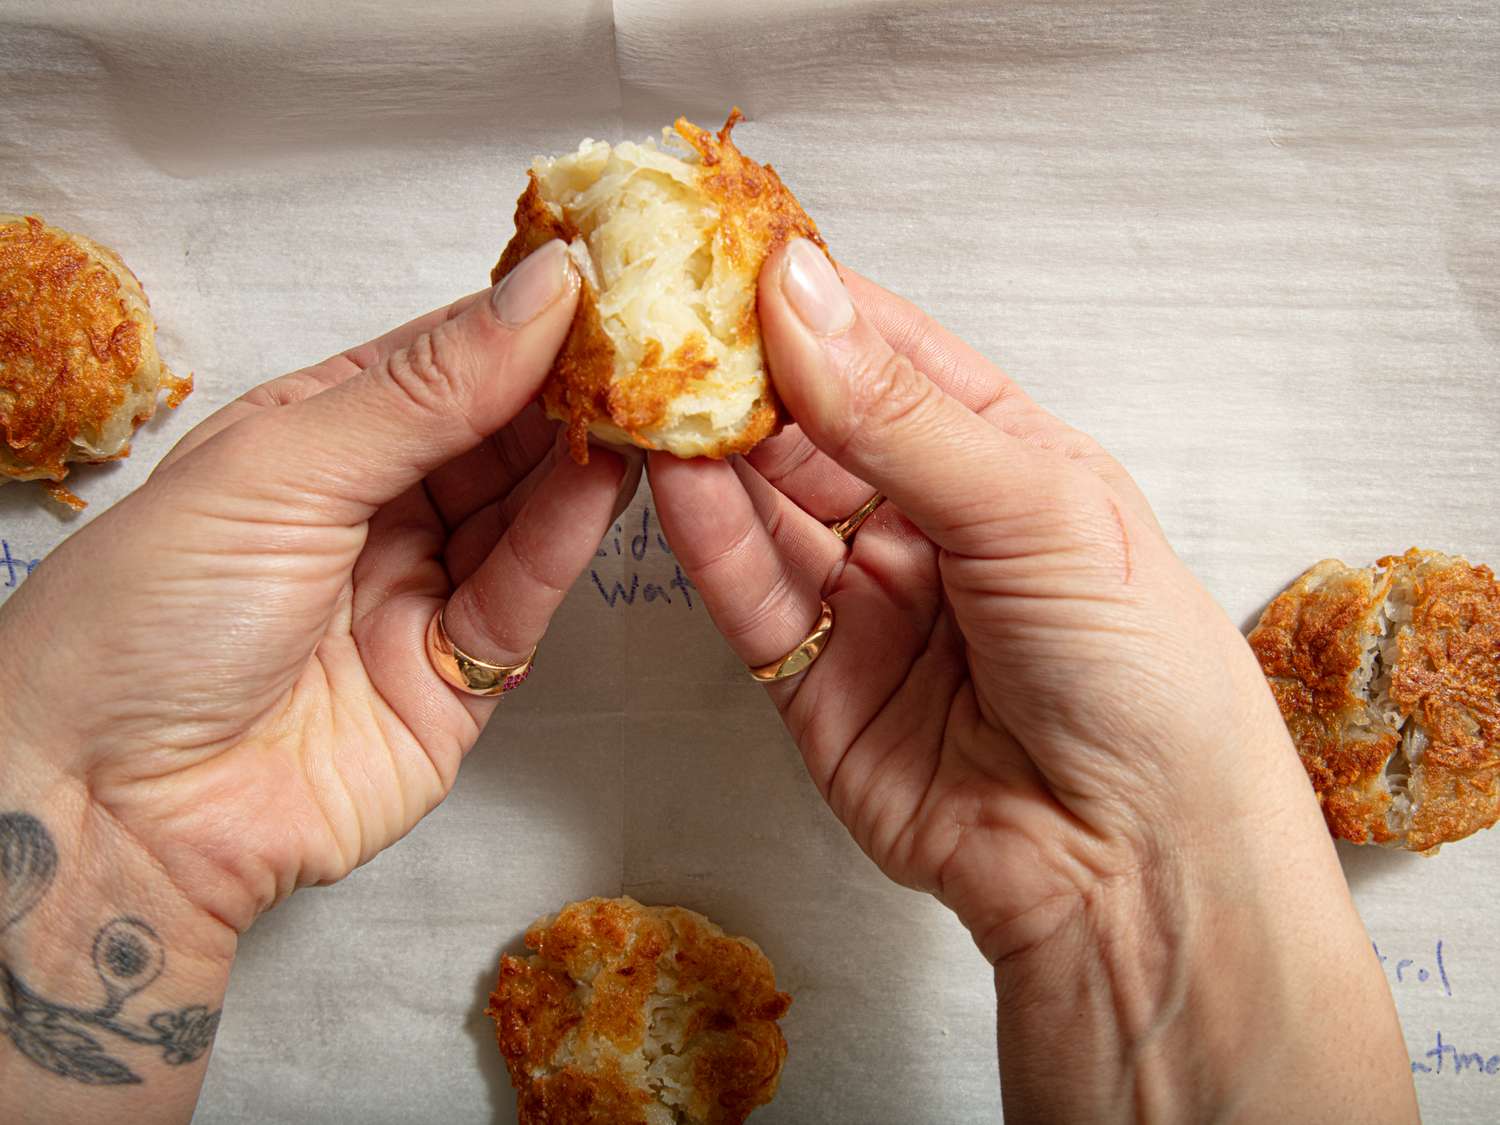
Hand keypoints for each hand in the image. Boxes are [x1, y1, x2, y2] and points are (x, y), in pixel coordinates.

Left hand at [0, 239, 636, 932]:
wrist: (116, 812)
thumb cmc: (151, 615)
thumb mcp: (281, 470)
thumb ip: (425, 390)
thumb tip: (541, 287)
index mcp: (313, 436)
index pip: (439, 359)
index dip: (517, 318)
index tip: (598, 275)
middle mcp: (374, 507)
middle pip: (493, 432)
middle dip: (566, 382)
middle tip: (650, 332)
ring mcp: (419, 591)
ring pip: (522, 508)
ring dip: (582, 452)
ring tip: (652, 392)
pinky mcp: (460, 677)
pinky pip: (523, 592)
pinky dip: (567, 535)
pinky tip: (609, 474)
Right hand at [648, 239, 1415, 1119]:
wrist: (1133, 860)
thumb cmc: (1135, 666)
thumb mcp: (1033, 508)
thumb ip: (902, 413)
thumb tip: (798, 292)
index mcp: (1000, 456)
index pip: (887, 354)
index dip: (810, 302)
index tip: (728, 251)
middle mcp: (926, 519)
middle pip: (811, 427)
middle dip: (740, 372)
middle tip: (660, 312)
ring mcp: (868, 600)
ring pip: (767, 506)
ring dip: (707, 447)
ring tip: (643, 382)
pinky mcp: (816, 681)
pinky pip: (751, 595)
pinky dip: (708, 537)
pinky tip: (670, 475)